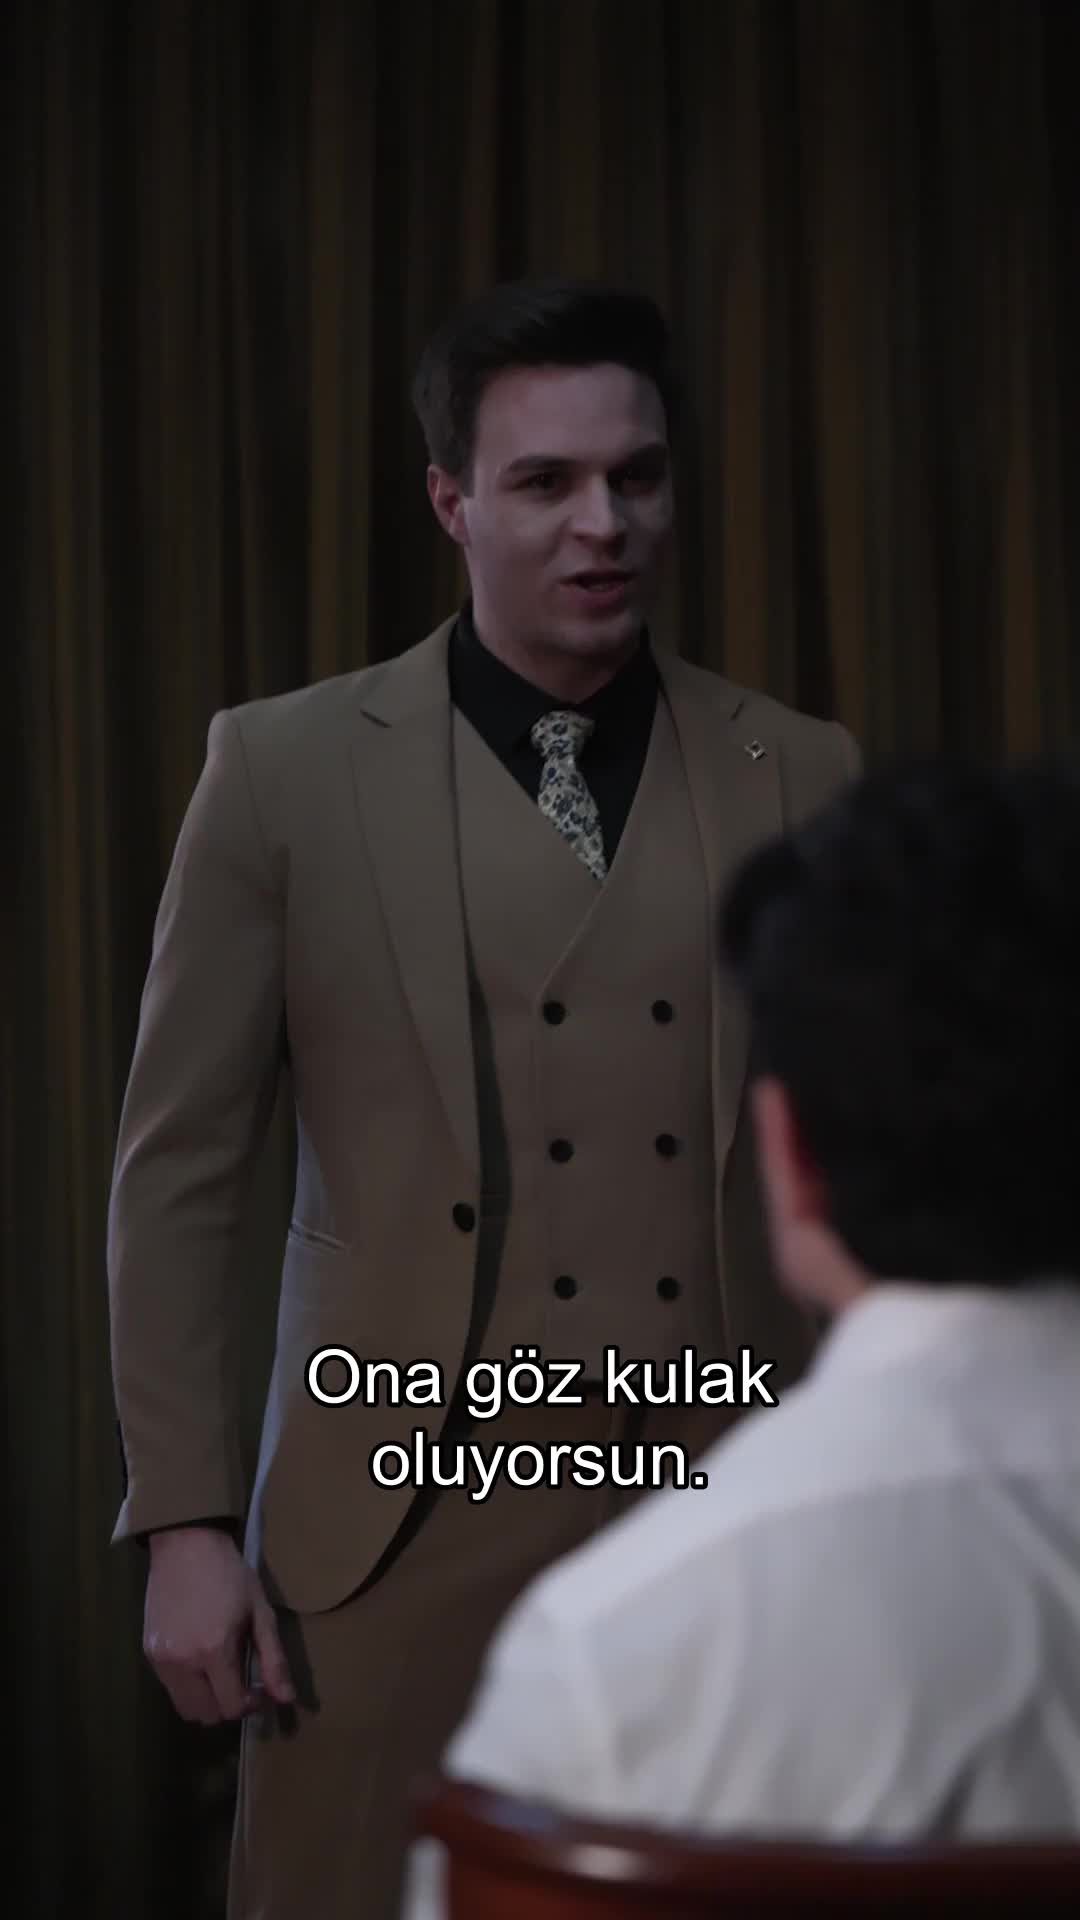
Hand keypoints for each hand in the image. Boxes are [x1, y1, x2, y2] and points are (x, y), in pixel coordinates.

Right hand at [143, 1525, 295, 1725]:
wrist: (185, 1544)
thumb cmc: (230, 1573)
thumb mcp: (260, 1612)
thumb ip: (274, 1659)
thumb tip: (287, 1699)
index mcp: (214, 1651)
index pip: (230, 1707)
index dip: (250, 1705)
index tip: (259, 1688)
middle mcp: (182, 1663)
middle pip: (205, 1715)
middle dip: (227, 1707)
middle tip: (240, 1683)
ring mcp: (161, 1660)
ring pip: (184, 1707)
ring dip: (206, 1700)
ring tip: (220, 1672)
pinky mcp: (147, 1652)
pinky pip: (170, 1687)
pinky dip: (187, 1685)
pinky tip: (200, 1657)